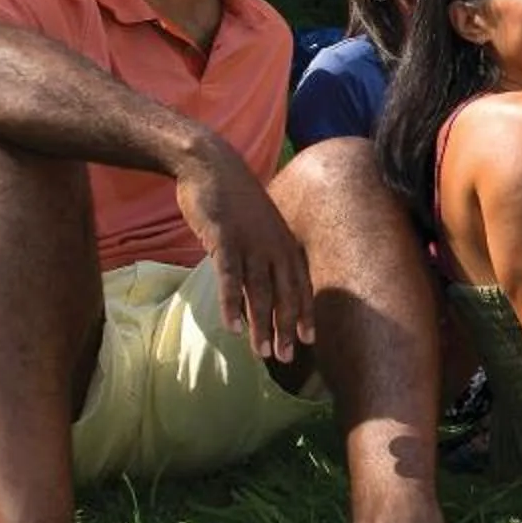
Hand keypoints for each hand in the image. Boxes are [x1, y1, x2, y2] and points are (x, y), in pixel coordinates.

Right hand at [171, 138, 313, 360]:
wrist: (211, 164)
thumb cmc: (234, 197)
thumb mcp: (260, 223)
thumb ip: (265, 249)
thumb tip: (265, 275)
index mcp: (284, 243)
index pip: (301, 285)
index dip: (306, 313)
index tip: (310, 340)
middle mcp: (274, 246)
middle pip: (285, 295)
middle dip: (287, 328)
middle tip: (287, 359)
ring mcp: (251, 243)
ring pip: (260, 292)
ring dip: (261, 325)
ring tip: (262, 353)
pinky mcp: (225, 240)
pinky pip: (231, 279)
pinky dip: (232, 304)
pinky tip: (232, 327)